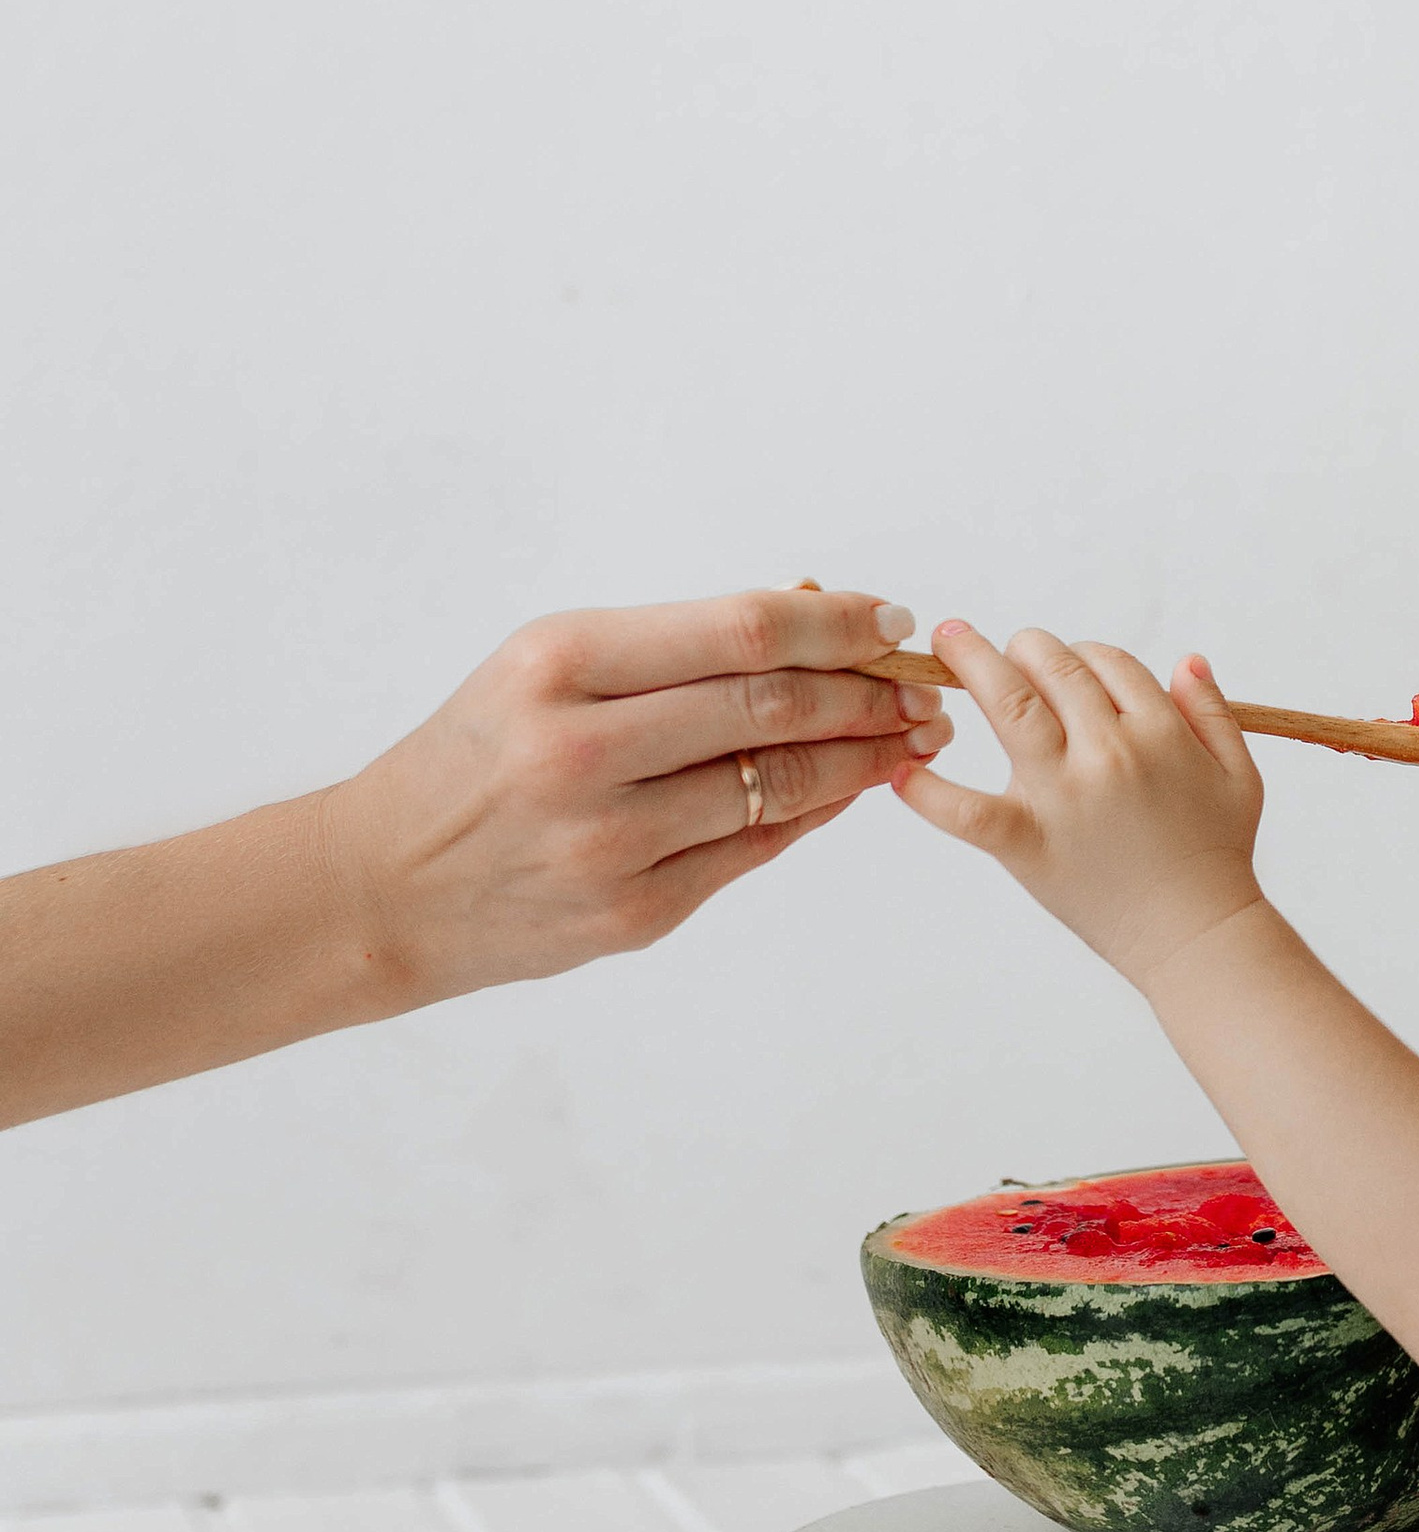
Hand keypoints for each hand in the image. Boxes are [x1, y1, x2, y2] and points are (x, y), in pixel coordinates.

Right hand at [328, 584, 951, 1005]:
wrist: (381, 883)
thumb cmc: (473, 758)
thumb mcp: (542, 668)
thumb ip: (667, 649)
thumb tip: (810, 618)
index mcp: (560, 663)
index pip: (740, 632)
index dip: (837, 625)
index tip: (892, 620)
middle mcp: (584, 750)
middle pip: (772, 707)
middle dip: (869, 692)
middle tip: (925, 686)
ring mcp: (611, 841)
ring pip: (777, 785)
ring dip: (861, 757)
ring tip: (909, 737)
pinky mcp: (632, 912)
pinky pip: (752, 851)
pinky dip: (813, 813)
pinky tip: (848, 788)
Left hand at [894, 625, 1264, 988]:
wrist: (1197, 937)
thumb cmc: (1218, 856)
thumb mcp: (1238, 775)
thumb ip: (1212, 712)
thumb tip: (1186, 660)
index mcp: (1160, 732)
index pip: (1107, 662)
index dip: (1083, 654)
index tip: (1067, 665)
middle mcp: (1108, 753)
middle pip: (1054, 670)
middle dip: (1025, 648)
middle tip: (1003, 647)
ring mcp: (1062, 797)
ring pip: (1009, 707)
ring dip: (973, 665)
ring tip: (947, 646)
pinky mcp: (1026, 843)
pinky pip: (965, 811)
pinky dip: (926, 793)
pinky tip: (899, 774)